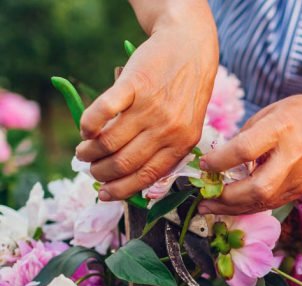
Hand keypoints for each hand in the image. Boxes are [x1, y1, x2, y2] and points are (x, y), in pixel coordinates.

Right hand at [75, 7, 217, 200]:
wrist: (189, 48)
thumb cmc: (186, 91)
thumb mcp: (188, 125)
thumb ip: (167, 148)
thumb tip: (132, 177)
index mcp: (183, 143)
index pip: (147, 175)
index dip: (122, 188)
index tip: (104, 193)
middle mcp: (167, 128)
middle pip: (125, 162)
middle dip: (101, 172)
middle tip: (91, 169)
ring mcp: (150, 106)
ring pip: (110, 141)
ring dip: (90, 150)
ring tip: (83, 151)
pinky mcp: (133, 84)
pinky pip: (103, 111)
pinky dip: (88, 123)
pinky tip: (85, 129)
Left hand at [198, 95, 301, 214]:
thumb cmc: (297, 114)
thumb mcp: (268, 113)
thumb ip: (244, 137)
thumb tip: (218, 160)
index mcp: (281, 128)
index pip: (245, 150)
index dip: (220, 161)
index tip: (203, 165)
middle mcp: (292, 156)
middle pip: (258, 187)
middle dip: (227, 197)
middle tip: (204, 199)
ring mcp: (299, 177)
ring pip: (263, 202)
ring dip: (233, 208)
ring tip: (210, 207)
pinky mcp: (300, 190)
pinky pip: (270, 204)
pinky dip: (248, 206)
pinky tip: (231, 205)